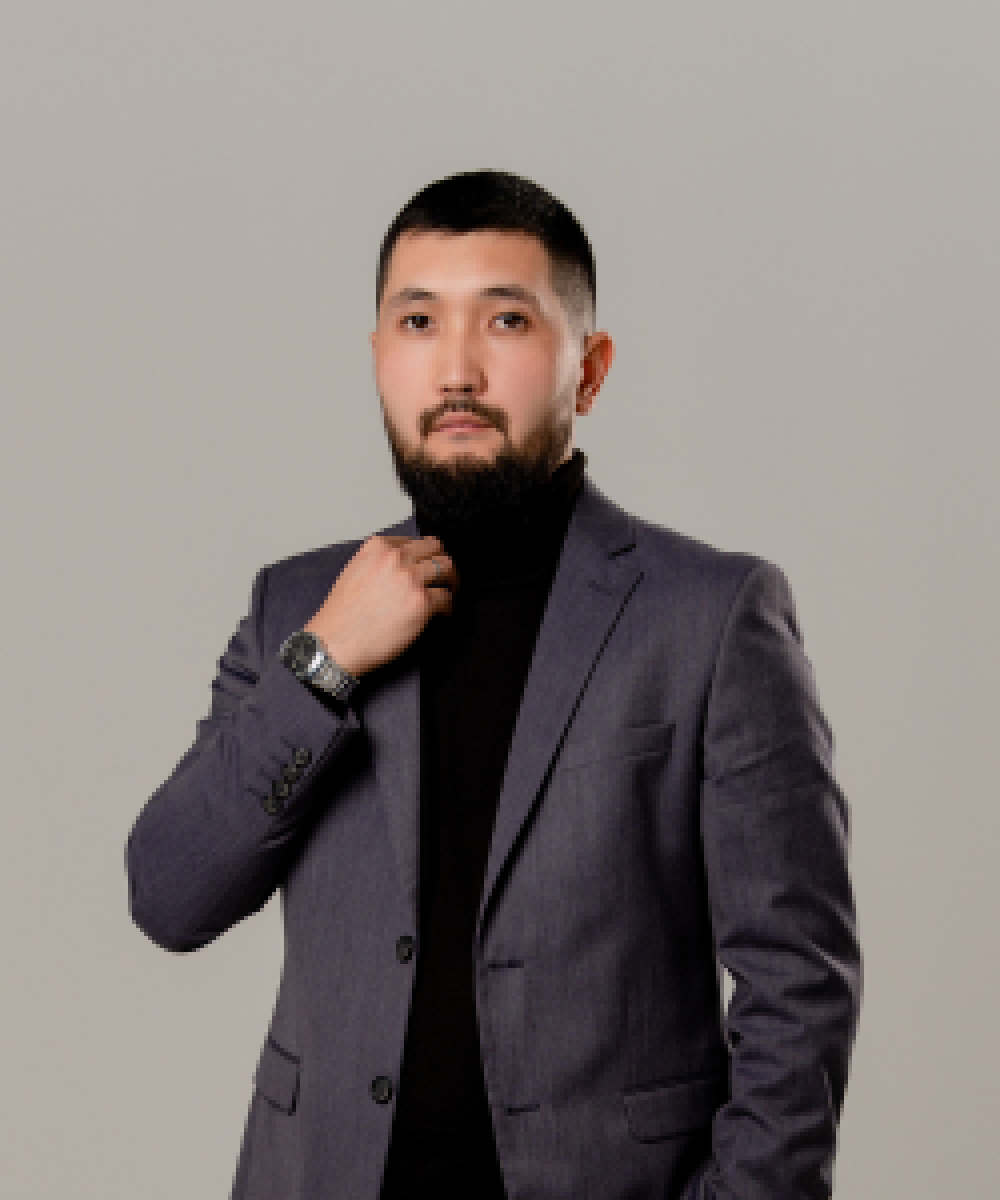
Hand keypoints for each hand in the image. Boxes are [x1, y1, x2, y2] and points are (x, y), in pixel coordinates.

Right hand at [304, 535, 457, 677]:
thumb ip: (378, 562)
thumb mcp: (354, 572)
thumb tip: (403, 566)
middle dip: (442, 562)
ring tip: (450, 593)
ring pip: (448, 568)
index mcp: (378, 547)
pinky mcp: (422, 602)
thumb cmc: (340, 617)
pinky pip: (447, 597)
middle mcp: (396, 558)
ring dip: (451, 582)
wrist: (335, 643)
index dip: (425, 555)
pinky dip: (449, 606)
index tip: (429, 565)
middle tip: (447, 577)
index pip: (415, 541)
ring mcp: (411, 579)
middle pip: (436, 549)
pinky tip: (444, 614)